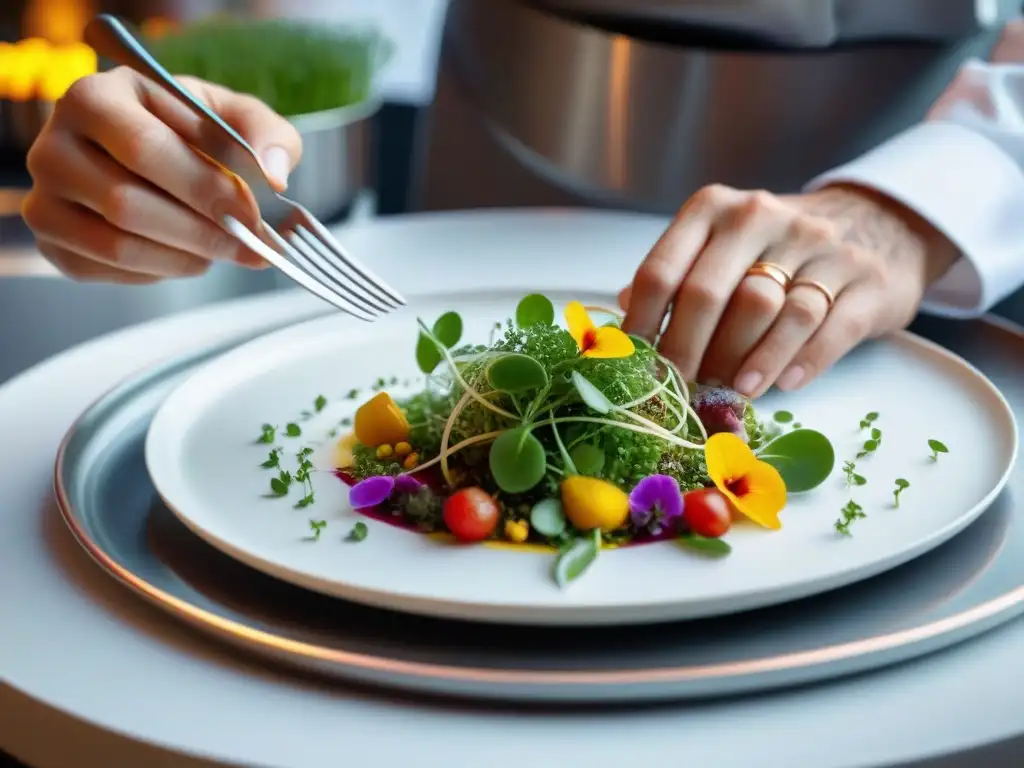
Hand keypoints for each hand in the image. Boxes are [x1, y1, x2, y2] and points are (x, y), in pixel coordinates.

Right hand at [22, 67, 301, 283]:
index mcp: (95, 97)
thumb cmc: (194, 132)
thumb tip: (274, 173)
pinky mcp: (54, 241)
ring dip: (185, 257)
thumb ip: (267, 135)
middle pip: (126, 204)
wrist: (156, 154)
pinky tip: (187, 254)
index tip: (251, 214)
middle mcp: (53, 145)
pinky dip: (161, 271)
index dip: (203, 188)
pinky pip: (110, 271)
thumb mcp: (237, 118)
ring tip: (222, 248)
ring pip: (118, 246)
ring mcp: (46, 197)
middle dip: (201, 232)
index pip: (144, 149)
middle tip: (248, 244)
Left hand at [620, 183, 957, 397]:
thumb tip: (623, 323)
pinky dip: (801, 361)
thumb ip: (676, 277)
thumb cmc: (777, 248)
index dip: (640, 325)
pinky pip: (827, 327)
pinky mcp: (865, 279)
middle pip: (709, 293)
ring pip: (769, 311)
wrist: (876, 223)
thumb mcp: (722, 245)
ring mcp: (819, 246)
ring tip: (730, 393)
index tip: (633, 365)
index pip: (661, 270)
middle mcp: (762, 217)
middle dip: (685, 350)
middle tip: (677, 390)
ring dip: (744, 361)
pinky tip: (784, 385)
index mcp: (714, 210)